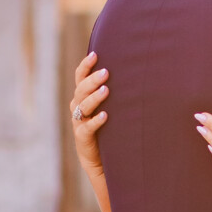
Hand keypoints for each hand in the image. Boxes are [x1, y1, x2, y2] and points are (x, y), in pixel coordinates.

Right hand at [70, 51, 108, 175]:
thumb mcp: (110, 106)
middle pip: (81, 89)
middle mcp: (78, 107)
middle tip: (106, 72)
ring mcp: (79, 122)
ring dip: (94, 98)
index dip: (85, 66)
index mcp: (82, 97)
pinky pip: (87, 127)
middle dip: (92, 80)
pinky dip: (95, 121)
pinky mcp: (83, 137)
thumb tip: (134, 70)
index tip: (95, 54)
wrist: (100, 157)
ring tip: (106, 90)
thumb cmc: (108, 126)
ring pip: (83, 107)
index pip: (80, 78)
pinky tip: (105, 116)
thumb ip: (113, 91)